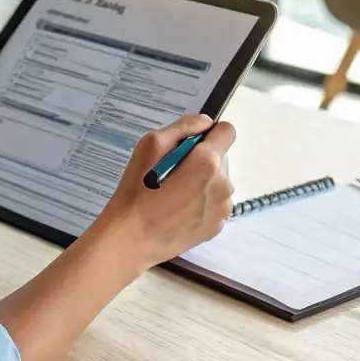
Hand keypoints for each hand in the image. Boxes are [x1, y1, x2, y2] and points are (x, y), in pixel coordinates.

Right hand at [90, 114, 235, 271]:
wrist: (132, 238)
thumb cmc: (137, 190)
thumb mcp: (150, 145)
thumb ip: (182, 127)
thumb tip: (206, 122)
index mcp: (208, 161)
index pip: (227, 131)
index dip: (209, 133)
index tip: (191, 144)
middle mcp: (223, 184)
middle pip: (219, 160)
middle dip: (200, 161)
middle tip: (171, 174)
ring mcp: (222, 209)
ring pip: (217, 183)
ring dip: (201, 184)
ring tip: (173, 195)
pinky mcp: (216, 227)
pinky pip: (213, 205)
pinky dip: (200, 204)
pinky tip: (178, 211)